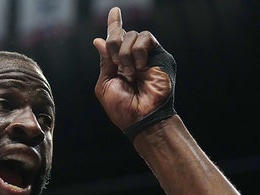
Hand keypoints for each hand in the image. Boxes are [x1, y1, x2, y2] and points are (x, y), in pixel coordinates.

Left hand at [93, 7, 173, 131]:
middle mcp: (133, 58)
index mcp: (119, 64)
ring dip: (125, 52)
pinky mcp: (160, 56)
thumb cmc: (122, 108)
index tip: (114, 11)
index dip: (114, 24)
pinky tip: (139, 67)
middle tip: (117, 63)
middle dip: (114, 43)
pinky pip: (146, 38)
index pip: (116, 39)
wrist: (141, 118)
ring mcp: (147, 56)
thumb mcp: (105, 83)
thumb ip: (104, 61)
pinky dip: (138, 51)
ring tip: (129, 71)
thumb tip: (99, 40)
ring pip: (133, 34)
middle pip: (121, 33)